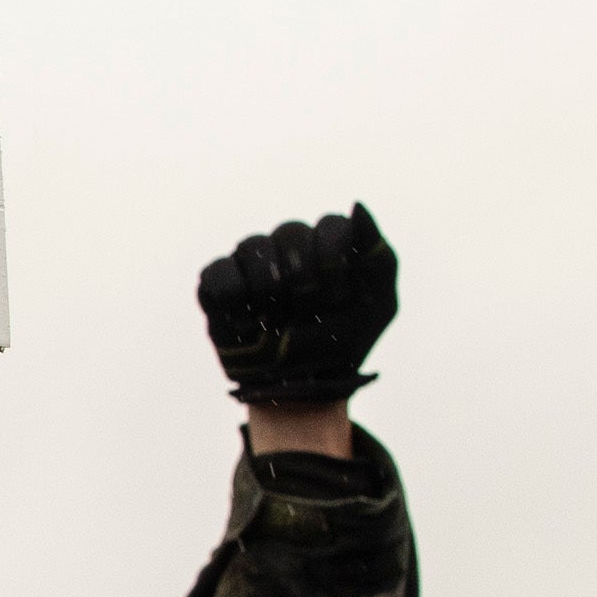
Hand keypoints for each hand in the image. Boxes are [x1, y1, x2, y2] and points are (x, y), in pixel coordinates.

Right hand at [196, 206, 395, 418]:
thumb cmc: (342, 345)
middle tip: (308, 309)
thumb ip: (378, 254)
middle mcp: (288, 250)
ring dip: (269, 284)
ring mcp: (252, 267)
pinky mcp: (220, 290)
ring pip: (252, 244)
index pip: (330, 227)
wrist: (303, 390)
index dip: (334, 260)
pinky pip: (218, 272)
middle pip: (290, 232)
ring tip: (276, 317)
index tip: (339, 296)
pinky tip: (247, 319)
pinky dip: (233, 293)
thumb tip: (358, 206)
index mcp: (326, 247)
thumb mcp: (378, 304)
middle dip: (304, 275)